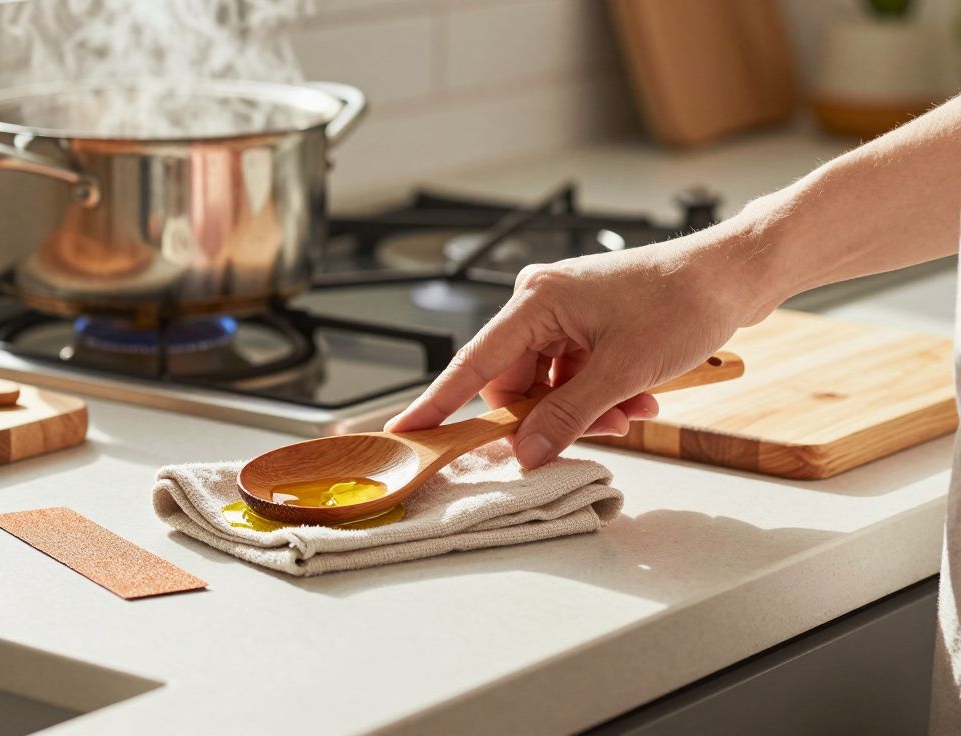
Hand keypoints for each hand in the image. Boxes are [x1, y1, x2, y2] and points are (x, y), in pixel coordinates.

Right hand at [384, 227, 777, 468]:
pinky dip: (601, 396)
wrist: (736, 274)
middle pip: (515, 384)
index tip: (406, 431)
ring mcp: (565, 314)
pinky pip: (573, 375)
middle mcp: (541, 303)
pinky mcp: (587, 324)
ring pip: (549, 386)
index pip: (473, 363)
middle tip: (600, 430)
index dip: (438, 402)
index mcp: (536, 300)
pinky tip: (638, 399)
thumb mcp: (623, 372)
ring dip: (586, 409)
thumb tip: (527, 452)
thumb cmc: (683, 300)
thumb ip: (568, 417)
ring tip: (633, 410)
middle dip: (552, 416)